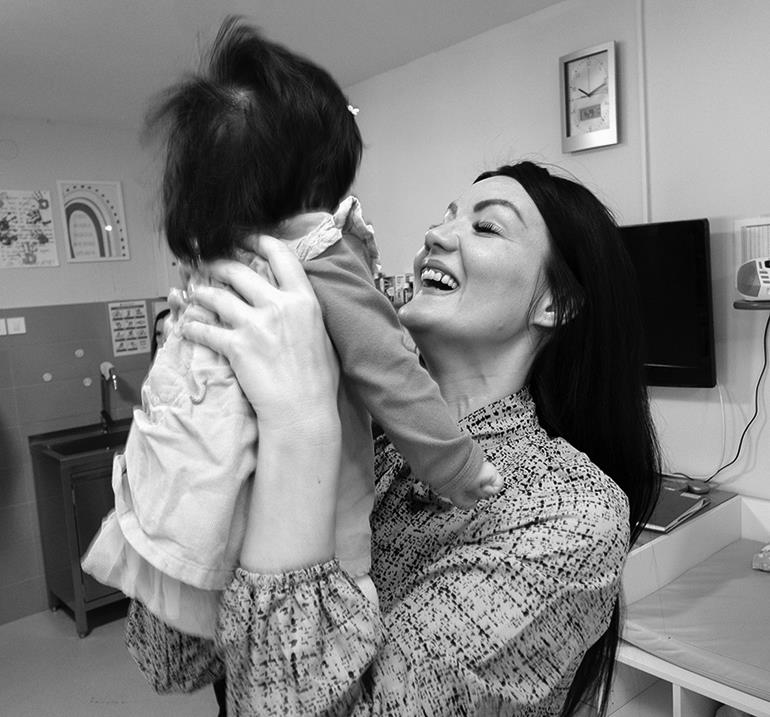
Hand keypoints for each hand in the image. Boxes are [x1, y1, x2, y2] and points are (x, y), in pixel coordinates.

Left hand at [180, 235, 339, 435]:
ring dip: (200, 292)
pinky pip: (205, 330)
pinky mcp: (236, 346)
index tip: (245, 238)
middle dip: (218, 262)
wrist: (303, 410)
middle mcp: (279, 306)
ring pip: (217, 296)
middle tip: (206, 261)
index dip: (258, 240)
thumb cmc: (318, 381)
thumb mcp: (321, 335)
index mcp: (304, 300)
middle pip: (240, 270)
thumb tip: (295, 301)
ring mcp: (255, 325)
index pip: (280, 255)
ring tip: (193, 291)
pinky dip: (192, 327)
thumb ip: (305, 311)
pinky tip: (185, 326)